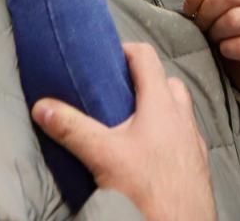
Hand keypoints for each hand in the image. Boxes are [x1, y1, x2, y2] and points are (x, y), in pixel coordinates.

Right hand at [33, 43, 215, 220]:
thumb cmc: (148, 190)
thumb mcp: (102, 155)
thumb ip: (71, 128)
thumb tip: (42, 106)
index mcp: (162, 105)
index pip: (146, 58)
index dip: (125, 51)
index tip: (107, 57)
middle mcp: (183, 118)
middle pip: (167, 82)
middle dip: (145, 81)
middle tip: (118, 92)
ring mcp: (194, 142)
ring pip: (180, 111)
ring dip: (160, 109)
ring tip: (132, 123)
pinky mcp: (197, 165)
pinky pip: (184, 138)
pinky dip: (168, 136)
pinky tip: (150, 153)